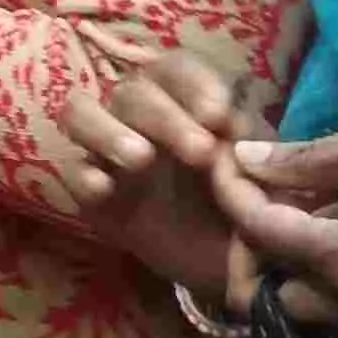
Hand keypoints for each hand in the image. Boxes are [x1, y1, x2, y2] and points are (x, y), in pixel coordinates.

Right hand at [65, 49, 271, 314]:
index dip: (192, 83)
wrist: (240, 269)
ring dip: (107, 130)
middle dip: (165, 117)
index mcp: (185, 103)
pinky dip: (83, 175)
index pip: (175, 68)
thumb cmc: (253, 206)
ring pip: (80, 112)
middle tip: (201, 153)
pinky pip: (70, 171)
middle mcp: (141, 119)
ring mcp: (110, 153)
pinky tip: (105, 190)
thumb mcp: (266, 177)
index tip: (219, 115)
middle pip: (132, 92)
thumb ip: (253, 147)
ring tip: (140, 159)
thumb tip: (229, 127)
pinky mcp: (93, 194)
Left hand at [217, 122, 337, 324]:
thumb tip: (245, 158)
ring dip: (277, 265)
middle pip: (254, 288)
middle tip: (262, 199)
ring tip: (302, 215)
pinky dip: (311, 279)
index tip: (224, 156)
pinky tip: (334, 236)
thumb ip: (309, 161)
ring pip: (287, 305)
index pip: (254, 227)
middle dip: (245, 244)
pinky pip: (325, 313)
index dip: (229, 187)